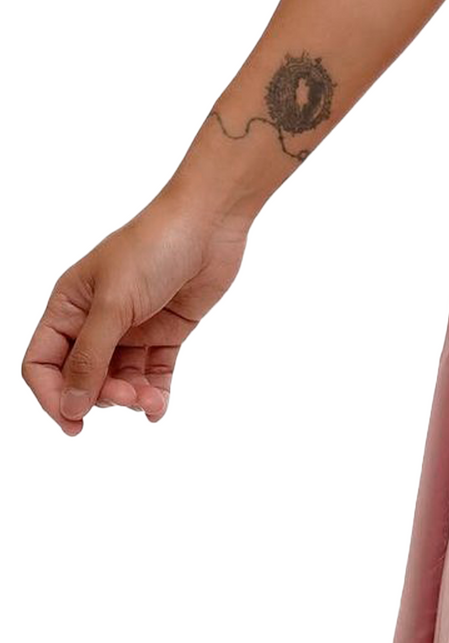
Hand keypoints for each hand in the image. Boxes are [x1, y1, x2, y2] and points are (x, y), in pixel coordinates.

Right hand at [21, 189, 252, 434]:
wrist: (211, 221)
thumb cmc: (155, 246)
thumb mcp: (114, 303)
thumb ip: (90, 357)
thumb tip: (69, 406)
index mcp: (70, 305)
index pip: (43, 363)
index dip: (51, 395)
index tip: (74, 421)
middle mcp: (96, 319)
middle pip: (82, 378)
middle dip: (102, 395)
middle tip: (128, 395)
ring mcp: (132, 326)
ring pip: (119, 380)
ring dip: (131, 397)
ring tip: (149, 400)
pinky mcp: (165, 331)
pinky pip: (153, 373)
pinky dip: (154, 394)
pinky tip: (158, 408)